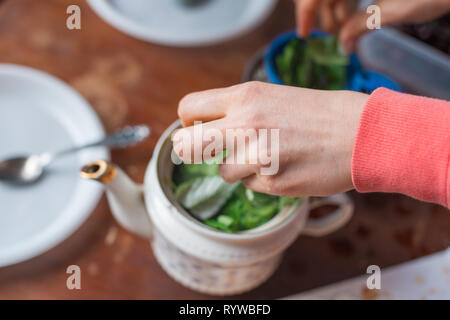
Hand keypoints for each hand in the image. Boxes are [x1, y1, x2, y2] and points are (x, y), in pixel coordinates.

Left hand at [175, 82, 367, 196]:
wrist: (361, 133)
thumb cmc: (318, 113)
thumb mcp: (271, 96)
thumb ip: (236, 109)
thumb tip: (206, 128)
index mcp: (245, 96)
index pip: (188, 108)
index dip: (188, 123)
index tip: (198, 130)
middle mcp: (245, 124)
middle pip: (186, 145)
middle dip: (193, 151)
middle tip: (214, 151)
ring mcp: (257, 156)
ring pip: (222, 171)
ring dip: (239, 168)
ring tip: (269, 156)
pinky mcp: (272, 182)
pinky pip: (250, 185)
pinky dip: (262, 179)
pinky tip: (286, 167)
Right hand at [295, 0, 449, 51]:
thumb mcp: (392, 11)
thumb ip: (360, 26)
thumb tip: (341, 44)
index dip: (305, 13)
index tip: (304, 34)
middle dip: (325, 14)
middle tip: (331, 37)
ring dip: (337, 10)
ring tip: (344, 31)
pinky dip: (349, 3)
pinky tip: (353, 17)